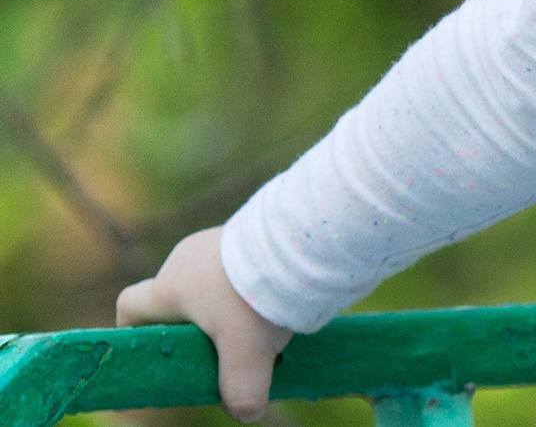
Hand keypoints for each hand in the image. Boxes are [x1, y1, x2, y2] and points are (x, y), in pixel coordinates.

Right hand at [118, 227, 292, 421]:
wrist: (302, 241)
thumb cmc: (258, 297)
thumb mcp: (248, 354)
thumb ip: (241, 390)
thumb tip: (246, 414)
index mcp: (170, 287)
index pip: (130, 306)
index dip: (134, 330)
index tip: (156, 352)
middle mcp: (186, 258)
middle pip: (175, 296)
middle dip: (192, 324)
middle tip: (218, 348)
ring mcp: (218, 239)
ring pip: (211, 279)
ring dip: (226, 302)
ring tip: (255, 324)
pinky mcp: (248, 231)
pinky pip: (238, 263)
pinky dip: (248, 282)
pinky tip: (274, 298)